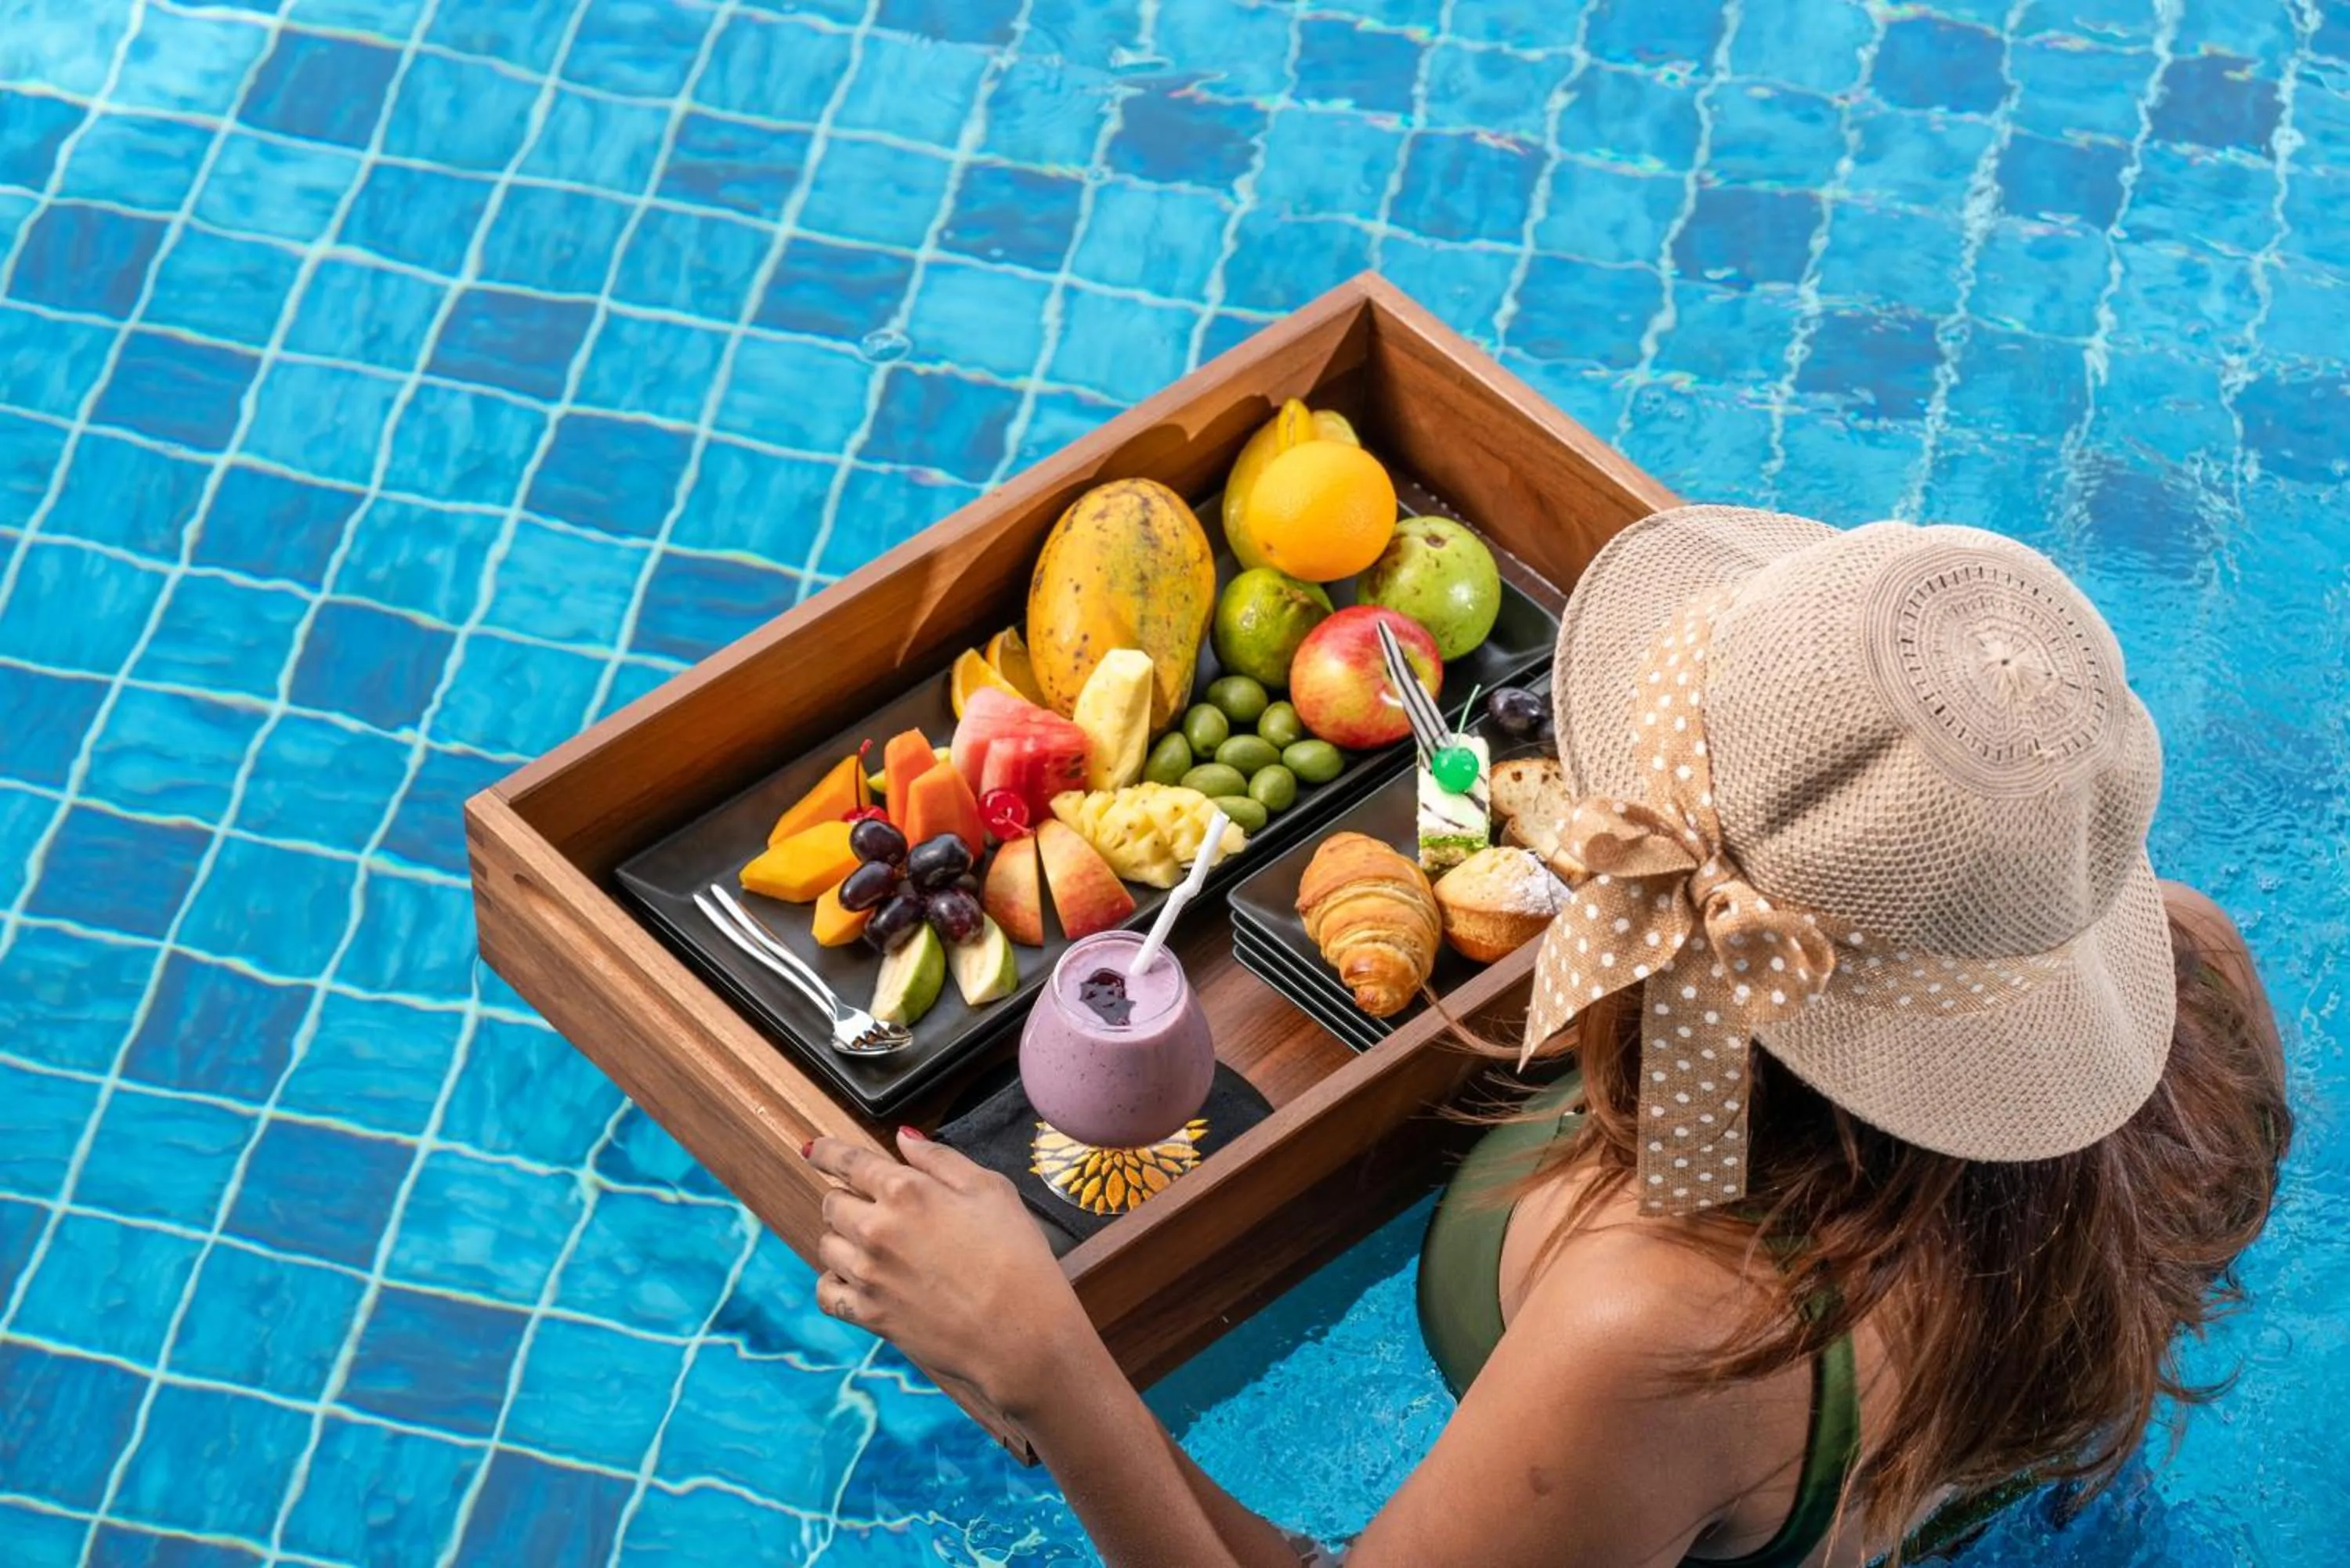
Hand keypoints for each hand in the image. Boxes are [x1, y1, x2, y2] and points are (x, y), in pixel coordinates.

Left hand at [808, 1130, 1092, 1418]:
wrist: (1021, 1333)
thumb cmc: (1017, 1257)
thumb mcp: (991, 1189)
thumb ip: (940, 1158)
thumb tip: (903, 1138)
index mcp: (905, 1191)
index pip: (847, 1161)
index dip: (827, 1152)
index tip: (815, 1150)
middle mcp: (876, 1229)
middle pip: (832, 1203)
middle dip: (847, 1197)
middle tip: (872, 1206)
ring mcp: (868, 1275)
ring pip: (826, 1244)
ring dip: (841, 1237)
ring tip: (870, 1243)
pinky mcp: (869, 1314)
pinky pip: (827, 1292)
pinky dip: (833, 1281)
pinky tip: (853, 1277)